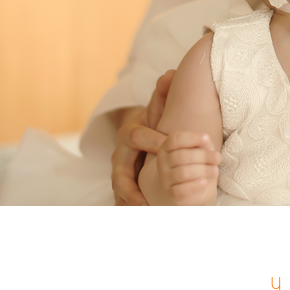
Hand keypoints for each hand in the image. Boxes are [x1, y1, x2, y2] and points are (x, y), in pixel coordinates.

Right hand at [112, 70, 173, 205]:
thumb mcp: (157, 110)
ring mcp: (120, 172)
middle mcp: (120, 156)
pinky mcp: (124, 187)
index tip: (169, 149)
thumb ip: (163, 94)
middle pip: (120, 173)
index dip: (154, 142)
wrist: (140, 137)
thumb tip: (170, 73)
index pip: (138, 138)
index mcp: (129, 134)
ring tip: (144, 213)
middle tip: (148, 196)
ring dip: (130, 203)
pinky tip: (146, 217)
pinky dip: (132, 209)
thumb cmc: (153, 124)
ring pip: (119, 190)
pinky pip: (125, 200)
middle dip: (132, 186)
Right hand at [156, 131, 220, 204]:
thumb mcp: (200, 150)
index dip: (191, 137)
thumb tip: (205, 140)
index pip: (175, 139)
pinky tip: (204, 182)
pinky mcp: (172, 193)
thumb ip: (202, 144)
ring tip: (215, 171)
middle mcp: (163, 162)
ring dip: (203, 170)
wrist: (189, 188)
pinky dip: (194, 185)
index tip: (206, 138)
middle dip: (203, 156)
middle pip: (181, 156)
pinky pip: (181, 190)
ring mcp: (165, 179)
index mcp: (167, 148)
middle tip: (218, 158)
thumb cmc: (195, 163)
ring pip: (183, 173)